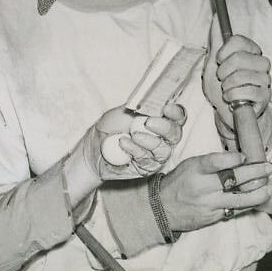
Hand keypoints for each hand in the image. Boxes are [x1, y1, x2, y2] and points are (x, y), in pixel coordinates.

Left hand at [66, 102, 187, 200]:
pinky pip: (146, 160)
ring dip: (149, 141)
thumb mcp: (123, 111)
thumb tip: (152, 101)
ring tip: (133, 135)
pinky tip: (123, 143)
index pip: (177, 116)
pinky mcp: (147, 168)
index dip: (176, 112)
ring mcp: (156, 155)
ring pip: (163, 150)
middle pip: (175, 134)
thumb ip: (140, 107)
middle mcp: (162, 138)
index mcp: (160, 120)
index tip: (166, 109)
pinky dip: (135, 150)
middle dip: (165, 127)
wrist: (94, 147)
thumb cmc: (110, 128)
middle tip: (149, 122)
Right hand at [157, 150, 271, 232]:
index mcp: (195, 170)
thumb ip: (211, 162)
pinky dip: (248, 204)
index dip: (233, 159)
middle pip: (233, 179)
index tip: (245, 156)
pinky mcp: (213, 217)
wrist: (162, 209)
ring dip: (258, 194)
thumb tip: (239, 159)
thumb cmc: (179, 182)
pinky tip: (257, 199)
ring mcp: (209, 204)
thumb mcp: (190, 166)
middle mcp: (202, 187)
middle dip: (255, 172)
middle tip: (269, 167)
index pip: (216, 162)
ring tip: (270, 188)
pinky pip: (234, 210)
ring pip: (239, 199)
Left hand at [203, 26, 271, 119]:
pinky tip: (231, 99)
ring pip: (241, 76)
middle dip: (223, 71)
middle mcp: (261, 63)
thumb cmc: (222, 86)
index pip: (238, 41)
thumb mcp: (214, 63)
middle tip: (222, 79)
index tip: (218, 60)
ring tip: (226, 90)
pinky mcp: (265, 96)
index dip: (223, 52)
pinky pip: (246, 92)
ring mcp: (265, 79)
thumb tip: (215, 18)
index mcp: (251, 51)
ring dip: (226, 86)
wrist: (226, 111)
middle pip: (239, 58)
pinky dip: (232, 97)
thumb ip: (216, 41)